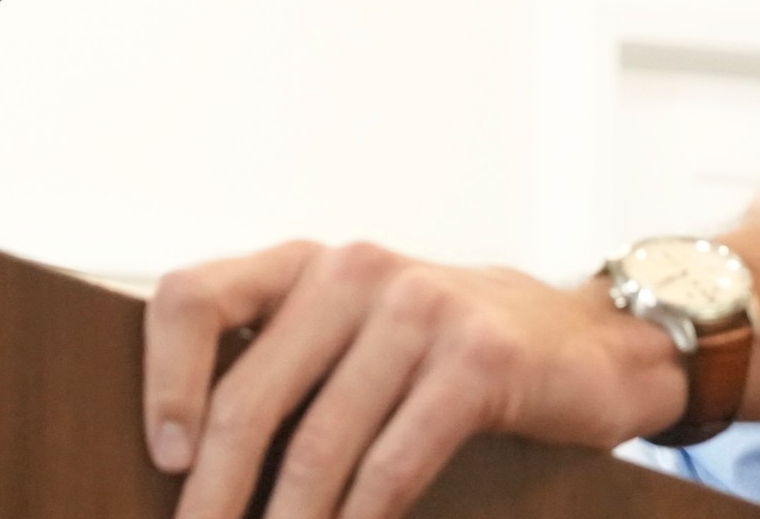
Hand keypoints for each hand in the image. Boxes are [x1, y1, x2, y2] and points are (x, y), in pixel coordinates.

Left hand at [143, 241, 687, 518]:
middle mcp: (359, 270)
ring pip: (319, 444)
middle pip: (251, 397)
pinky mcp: (478, 359)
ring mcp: (422, 309)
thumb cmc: (453, 353)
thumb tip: (190, 463)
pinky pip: (392, 463)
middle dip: (215, 497)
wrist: (596, 345)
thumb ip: (289, 360)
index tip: (165, 459)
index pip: (195, 297)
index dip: (163, 380)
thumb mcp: (365, 331)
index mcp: (313, 263)